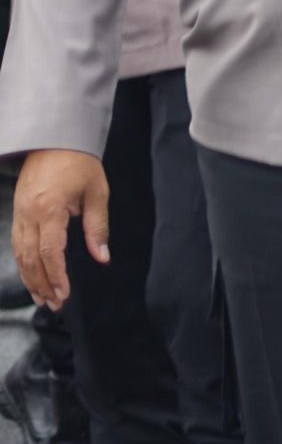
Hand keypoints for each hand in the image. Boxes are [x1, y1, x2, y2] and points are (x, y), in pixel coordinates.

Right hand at [11, 150, 108, 310]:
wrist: (54, 138)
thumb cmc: (80, 163)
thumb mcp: (97, 192)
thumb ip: (97, 226)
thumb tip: (102, 256)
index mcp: (49, 209)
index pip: (50, 251)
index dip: (57, 276)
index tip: (65, 294)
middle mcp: (28, 215)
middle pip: (31, 258)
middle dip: (42, 284)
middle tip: (54, 305)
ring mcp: (19, 213)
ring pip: (19, 254)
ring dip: (30, 278)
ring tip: (42, 298)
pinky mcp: (17, 211)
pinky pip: (16, 244)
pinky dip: (23, 263)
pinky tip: (32, 276)